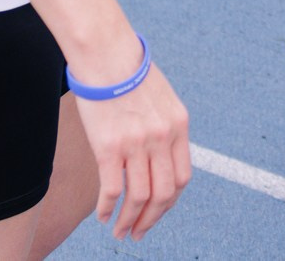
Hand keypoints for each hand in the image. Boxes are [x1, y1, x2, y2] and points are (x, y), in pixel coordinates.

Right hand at [71, 60, 190, 239]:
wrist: (105, 52)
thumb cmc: (128, 72)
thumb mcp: (161, 97)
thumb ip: (164, 126)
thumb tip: (159, 155)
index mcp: (178, 126)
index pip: (182, 178)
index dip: (170, 202)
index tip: (158, 212)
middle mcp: (161, 137)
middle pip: (163, 194)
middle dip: (152, 220)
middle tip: (139, 233)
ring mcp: (136, 144)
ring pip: (138, 197)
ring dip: (129, 221)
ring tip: (120, 232)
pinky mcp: (108, 146)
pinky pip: (111, 189)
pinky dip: (108, 209)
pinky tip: (103, 216)